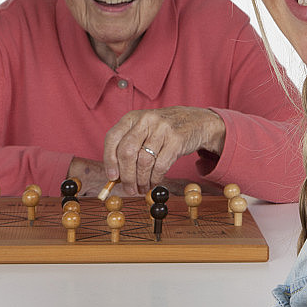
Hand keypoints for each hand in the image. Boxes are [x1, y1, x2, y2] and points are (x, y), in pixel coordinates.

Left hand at [102, 106, 225, 195]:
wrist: (196, 121)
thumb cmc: (165, 130)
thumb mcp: (144, 130)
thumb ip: (129, 147)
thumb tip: (115, 177)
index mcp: (133, 117)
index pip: (113, 138)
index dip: (109, 160)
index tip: (112, 177)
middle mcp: (146, 120)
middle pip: (127, 152)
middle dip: (126, 176)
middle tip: (128, 189)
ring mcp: (162, 129)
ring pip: (143, 162)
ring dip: (141, 180)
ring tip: (141, 188)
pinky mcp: (176, 140)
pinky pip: (160, 166)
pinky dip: (155, 179)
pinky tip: (153, 182)